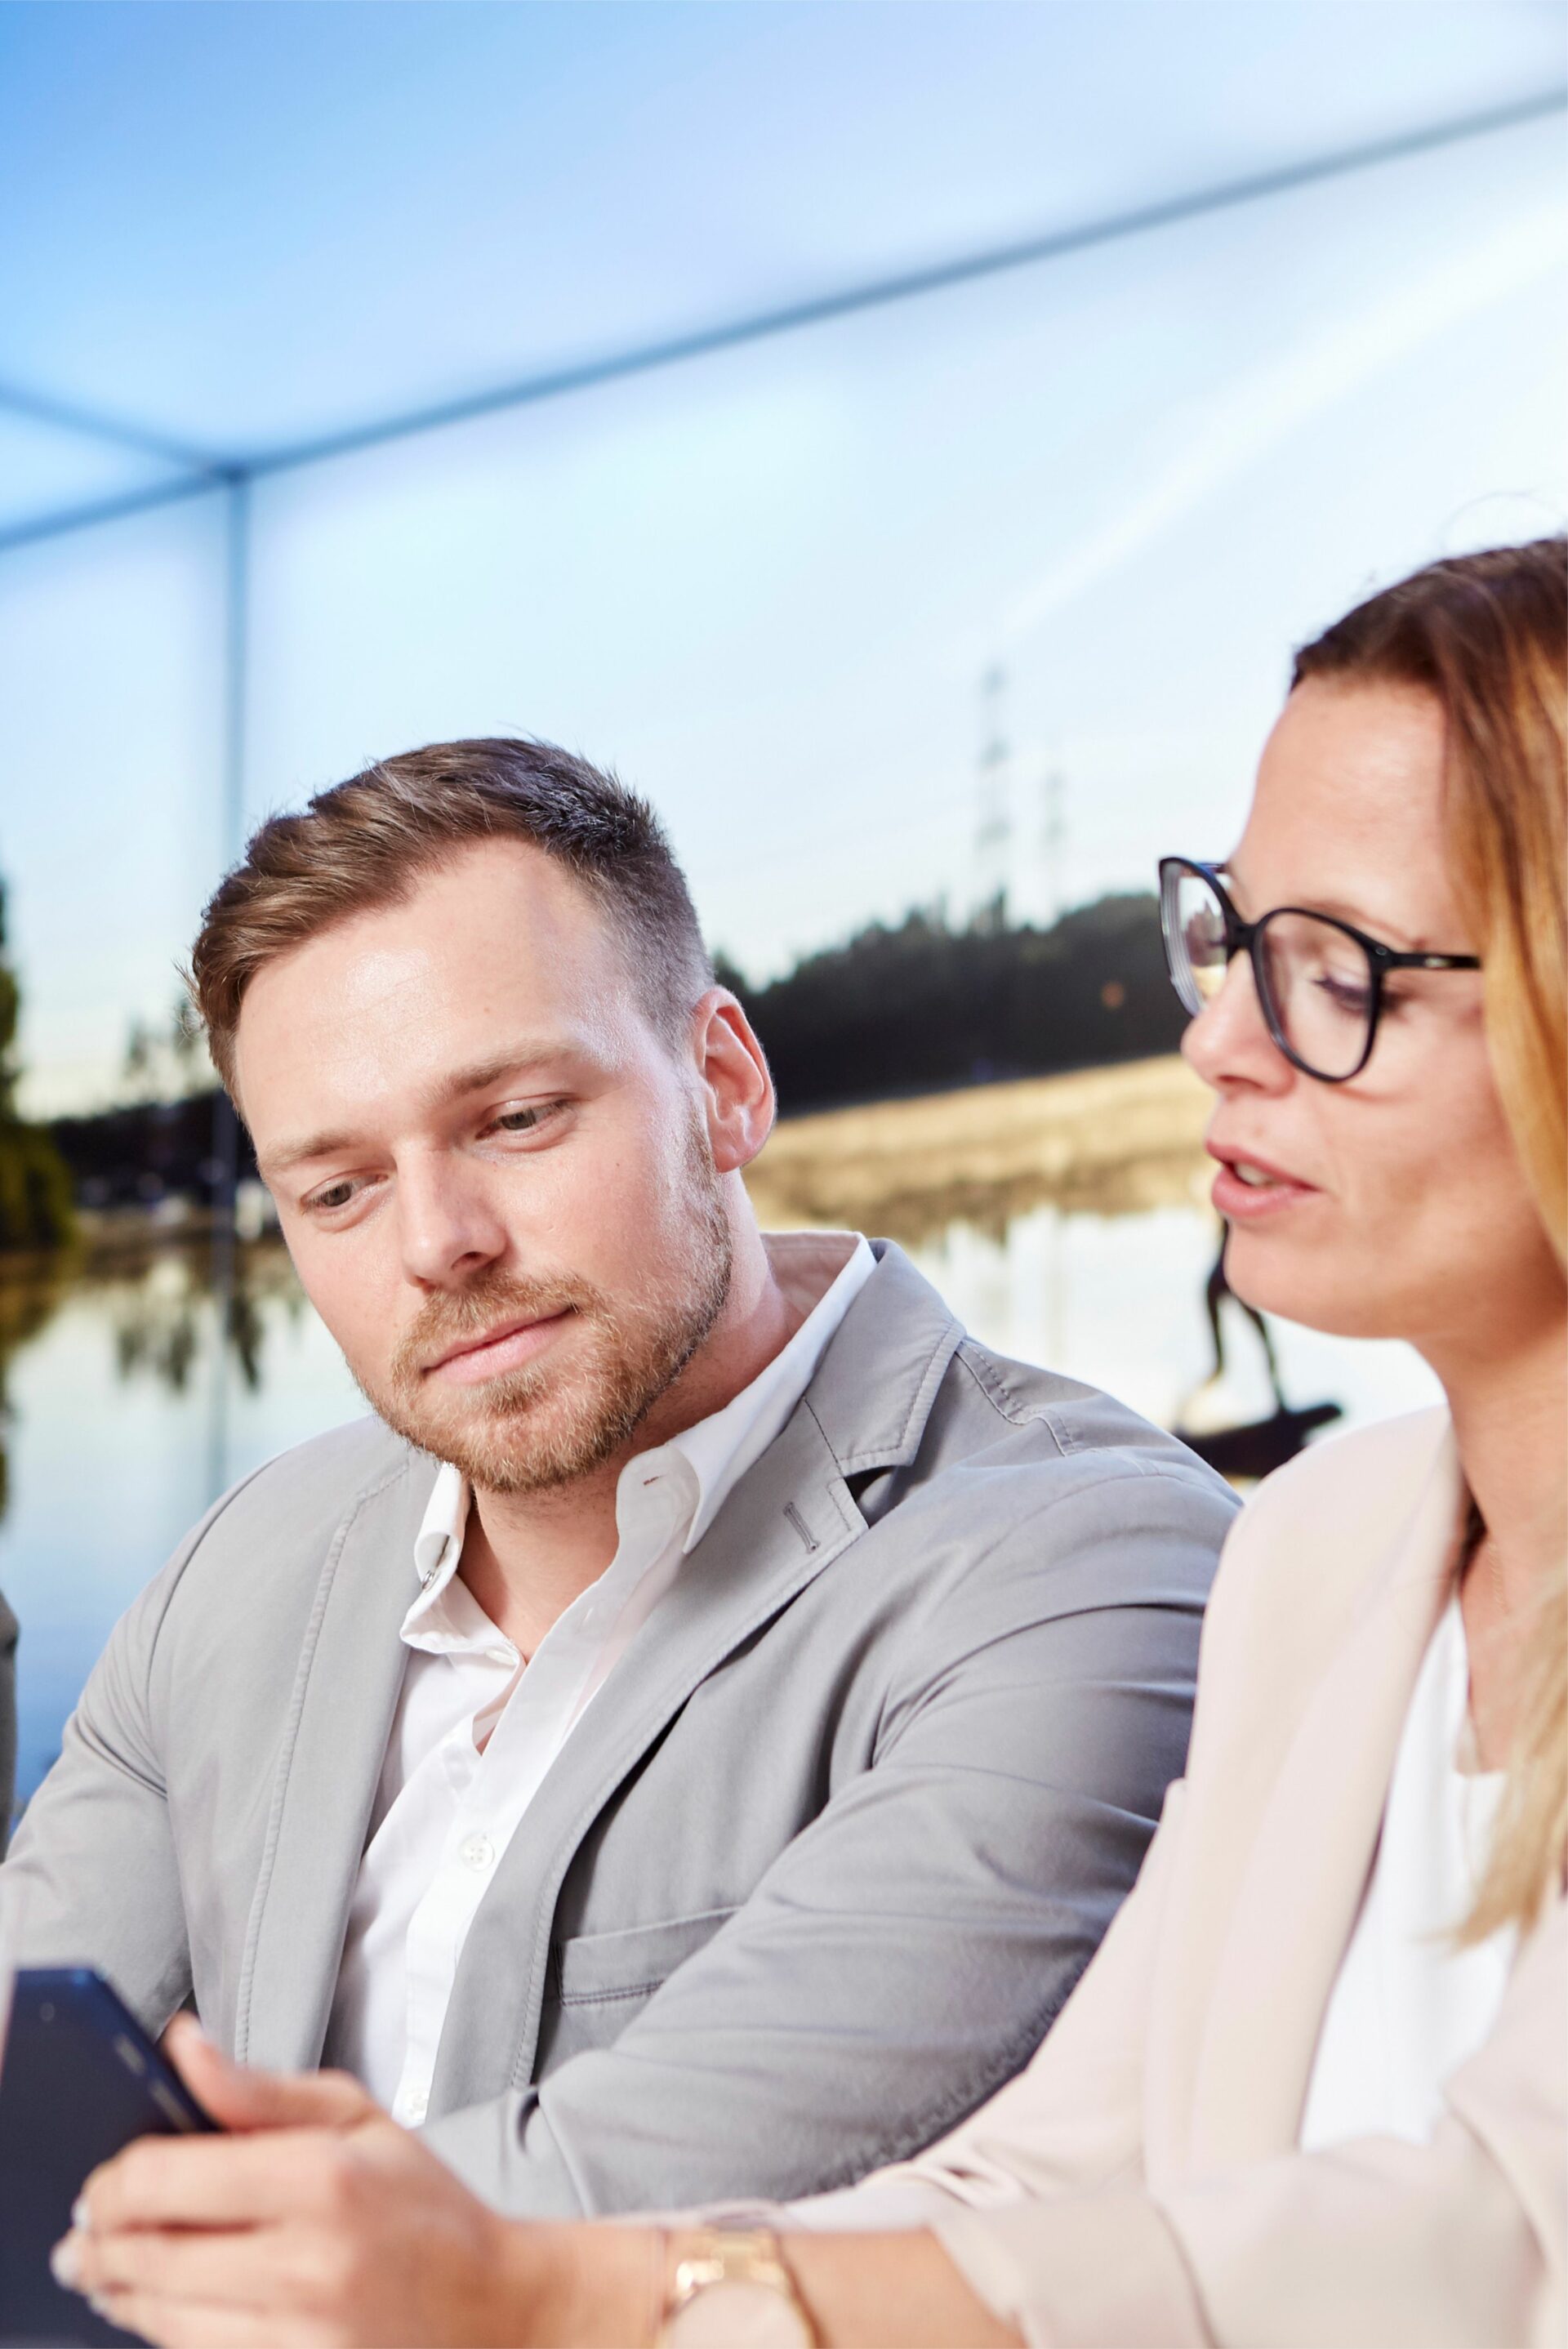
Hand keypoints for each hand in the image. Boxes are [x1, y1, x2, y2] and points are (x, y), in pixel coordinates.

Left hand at [51, 2021, 538, 2346]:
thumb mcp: (356, 2116)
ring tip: (105, 2271)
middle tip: (80, 2234)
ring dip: (120, 2292)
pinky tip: (157, 2306)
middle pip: (152, 2255)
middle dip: (99, 2243)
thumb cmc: (425, 2207)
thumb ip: (257, 2088)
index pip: (167, 2180)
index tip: (100, 2181)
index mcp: (323, 2178)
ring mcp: (303, 2333)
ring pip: (164, 2317)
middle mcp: (309, 2262)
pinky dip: (165, 2329)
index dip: (113, 2181)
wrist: (493, 2307)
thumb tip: (182, 2045)